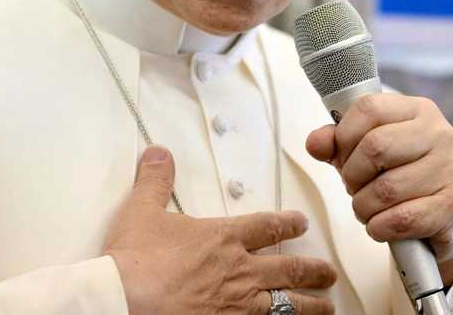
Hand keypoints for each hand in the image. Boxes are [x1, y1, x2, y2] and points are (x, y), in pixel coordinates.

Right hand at [103, 146, 337, 313]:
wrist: (125, 299)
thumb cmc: (135, 260)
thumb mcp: (142, 211)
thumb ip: (156, 181)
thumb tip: (159, 153)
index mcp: (223, 238)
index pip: (266, 226)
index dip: (288, 223)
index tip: (301, 223)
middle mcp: (239, 271)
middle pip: (288, 268)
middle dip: (313, 270)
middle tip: (328, 272)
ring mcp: (238, 305)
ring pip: (288, 304)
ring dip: (311, 304)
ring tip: (327, 307)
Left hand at [305, 94, 452, 285]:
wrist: (444, 216)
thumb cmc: (400, 175)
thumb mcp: (366, 151)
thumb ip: (337, 143)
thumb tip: (314, 143)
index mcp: (417, 109)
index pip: (368, 109)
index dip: (344, 136)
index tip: (343, 157)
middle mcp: (439, 133)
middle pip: (375, 147)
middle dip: (352, 175)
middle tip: (354, 188)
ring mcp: (451, 167)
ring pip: (386, 188)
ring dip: (363, 206)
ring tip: (367, 208)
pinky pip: (402, 218)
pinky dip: (380, 226)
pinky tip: (381, 225)